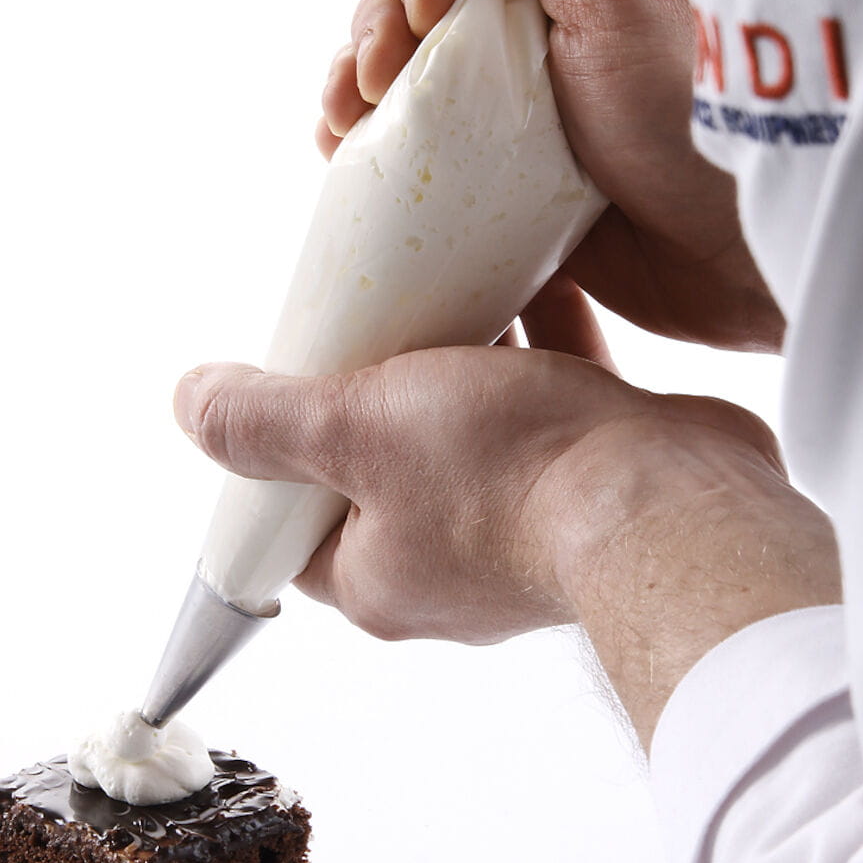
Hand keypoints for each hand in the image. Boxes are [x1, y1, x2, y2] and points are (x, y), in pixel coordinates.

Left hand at [175, 340, 839, 743]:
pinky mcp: (584, 489)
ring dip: (453, 371)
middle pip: (378, 473)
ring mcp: (521, 534)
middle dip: (369, 398)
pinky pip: (541, 413)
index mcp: (376, 578)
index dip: (277, 454)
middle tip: (363, 325)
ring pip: (462, 439)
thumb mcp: (357, 431)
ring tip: (440, 295)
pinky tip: (531, 285)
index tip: (284, 383)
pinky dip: (532, 355)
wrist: (671, 502)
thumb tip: (191, 406)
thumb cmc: (511, 477)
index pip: (295, 523)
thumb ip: (267, 423)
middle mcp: (444, 572)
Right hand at [319, 0, 783, 354]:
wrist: (737, 259)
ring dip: (358, 87)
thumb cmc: (695, 119)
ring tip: (336, 125)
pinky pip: (422, 151)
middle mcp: (542, 17)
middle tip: (372, 82)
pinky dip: (375, 150)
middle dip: (377, 27)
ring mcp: (519, 100)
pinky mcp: (504, 177)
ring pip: (410, 72)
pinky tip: (343, 158)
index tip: (425, 9)